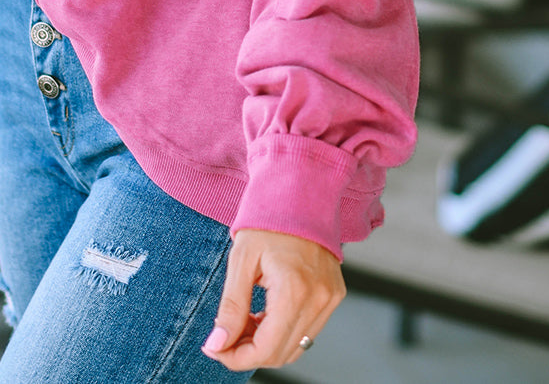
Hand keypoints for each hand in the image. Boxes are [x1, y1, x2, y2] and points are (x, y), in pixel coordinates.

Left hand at [201, 228, 345, 370]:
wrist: (299, 192)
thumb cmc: (268, 220)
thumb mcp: (240, 260)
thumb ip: (231, 307)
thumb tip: (218, 345)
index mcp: (294, 289)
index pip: (266, 349)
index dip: (237, 357)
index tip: (215, 349)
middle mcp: (319, 299)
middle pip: (281, 353)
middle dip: (248, 352)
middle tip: (225, 335)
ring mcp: (330, 298)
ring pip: (296, 347)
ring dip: (266, 344)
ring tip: (245, 321)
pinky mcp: (333, 295)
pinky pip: (308, 331)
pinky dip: (283, 332)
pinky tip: (265, 314)